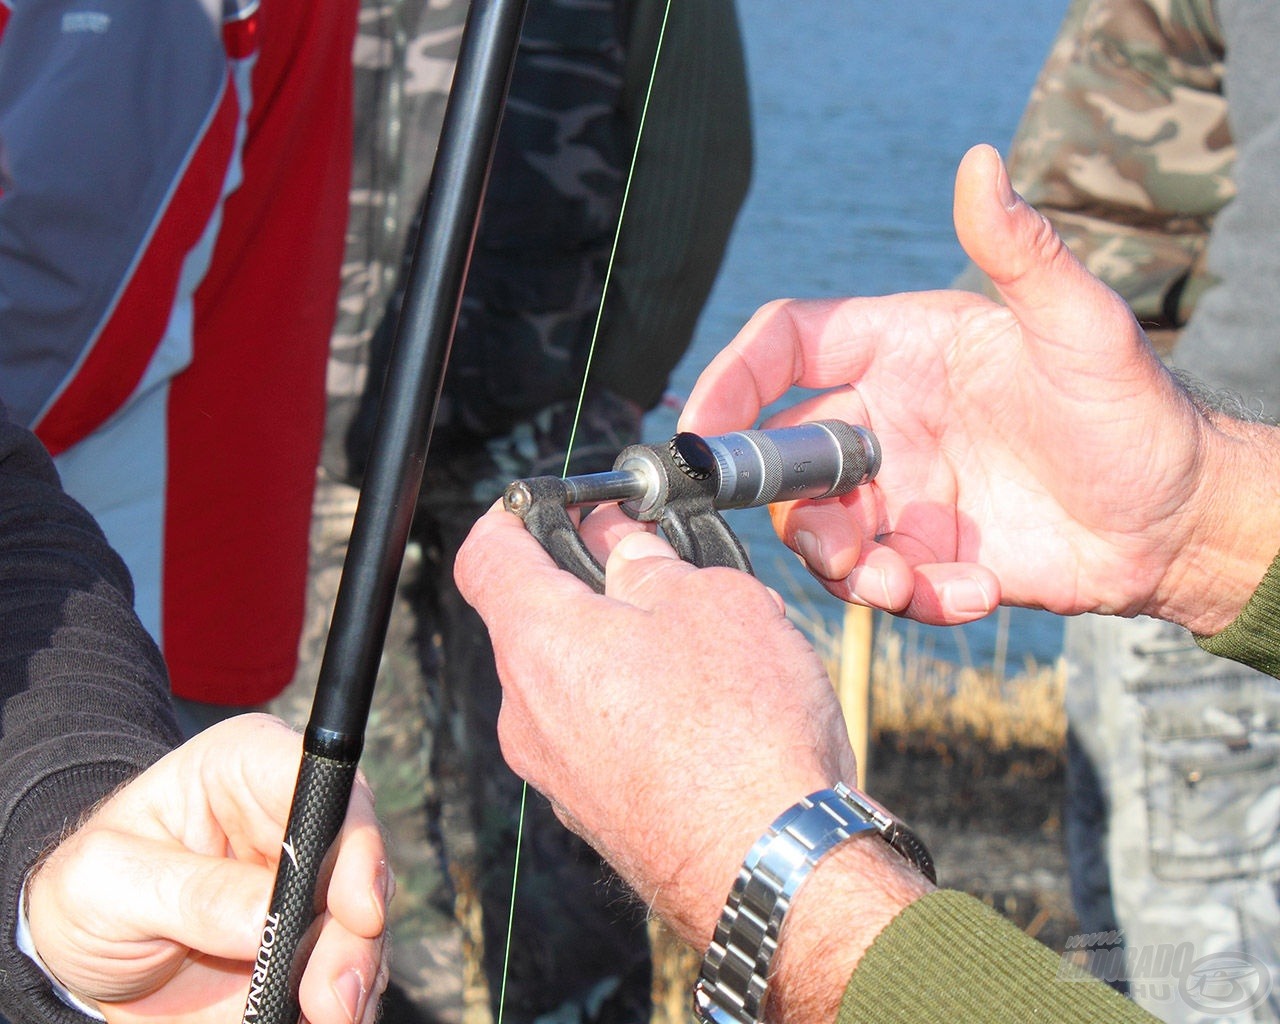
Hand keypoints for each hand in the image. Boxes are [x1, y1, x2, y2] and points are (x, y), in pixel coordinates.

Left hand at [26, 714, 389, 1023]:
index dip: (352, 836)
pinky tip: (316, 1019)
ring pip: (366, 921)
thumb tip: (268, 917)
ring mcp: (309, 881)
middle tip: (333, 997)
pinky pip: (350, 969)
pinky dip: (344, 1002)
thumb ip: (187, 893)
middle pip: (358, 857)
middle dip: (357, 932)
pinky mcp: (313, 938)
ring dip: (355, 975)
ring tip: (327, 1017)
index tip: (358, 909)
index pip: (322, 777)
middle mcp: (293, 817)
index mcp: (245, 769)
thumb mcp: (105, 880)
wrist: (80, 956)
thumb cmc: (88, 889)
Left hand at [455, 506, 931, 1022]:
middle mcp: (528, 710)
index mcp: (541, 641)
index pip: (486, 555)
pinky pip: (597, 737)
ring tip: (707, 649)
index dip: (513, 515)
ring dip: (623, 650)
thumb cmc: (744, 730)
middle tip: (661, 570)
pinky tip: (705, 714)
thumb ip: (652, 563)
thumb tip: (623, 545)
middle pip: (535, 620)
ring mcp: (556, 771)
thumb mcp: (714, 602)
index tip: (546, 503)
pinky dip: (634, 709)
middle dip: (593, 584)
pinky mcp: (593, 813)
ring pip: (573, 681)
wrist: (772, 869)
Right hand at [681, 144, 1269, 634]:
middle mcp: (886, 419)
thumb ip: (1022, 252)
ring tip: (907, 582)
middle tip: (836, 543)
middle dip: (787, 501)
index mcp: (903, 348)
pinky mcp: (921, 556)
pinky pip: (879, 584)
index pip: (787, 348)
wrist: (1179, 522)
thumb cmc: (1134, 411)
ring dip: (846, 565)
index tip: (700, 430)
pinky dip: (913, 599)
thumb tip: (981, 163)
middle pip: (785, 453)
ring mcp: (899, 491)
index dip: (731, 380)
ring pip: (819, 530)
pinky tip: (979, 593)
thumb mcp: (1081, 328)